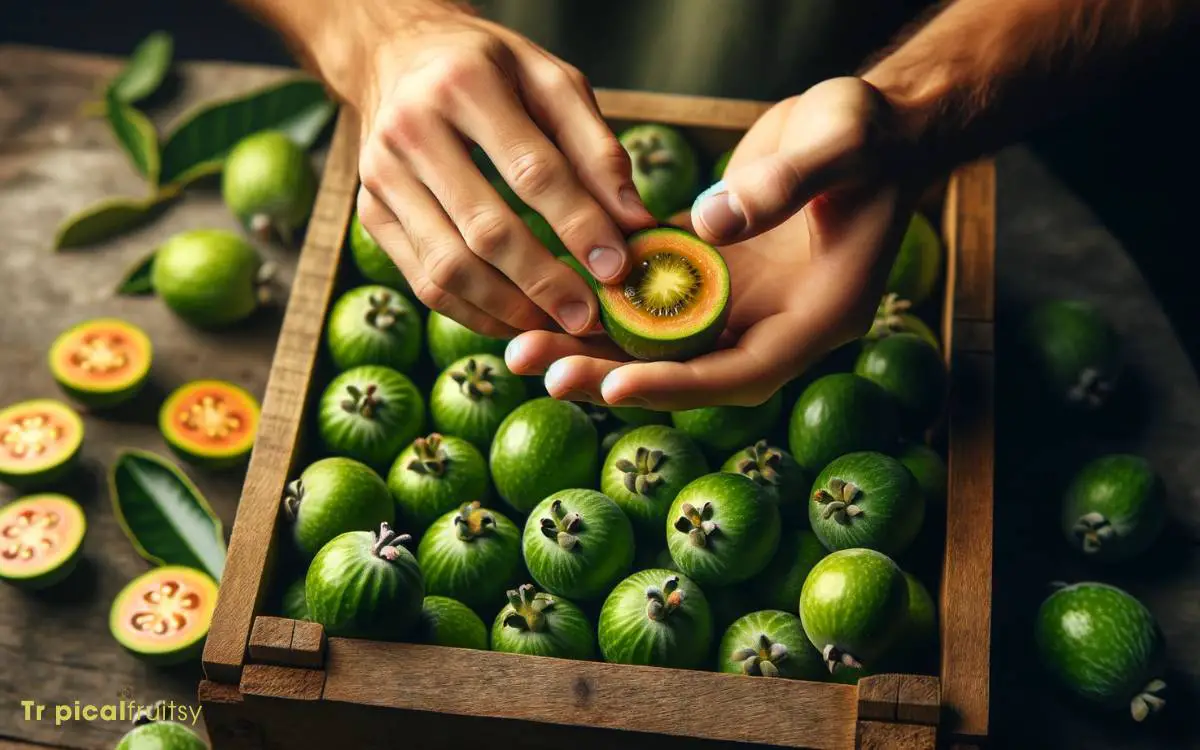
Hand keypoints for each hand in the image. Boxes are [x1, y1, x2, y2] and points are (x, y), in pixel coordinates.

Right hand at [348, 3, 655, 338]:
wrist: (398, 54)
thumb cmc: (493, 71)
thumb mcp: (552, 82)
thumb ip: (597, 149)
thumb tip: (634, 221)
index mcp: (465, 83)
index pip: (532, 170)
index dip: (579, 224)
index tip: (617, 267)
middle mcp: (411, 129)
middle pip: (485, 229)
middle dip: (545, 282)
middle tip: (590, 316)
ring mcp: (381, 176)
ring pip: (448, 268)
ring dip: (509, 309)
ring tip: (557, 324)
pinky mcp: (370, 213)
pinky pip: (424, 282)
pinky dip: (475, 313)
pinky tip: (516, 319)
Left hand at [505, 77, 920, 409]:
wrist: (868, 130)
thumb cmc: (868, 135)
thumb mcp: (841, 143)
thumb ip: (785, 183)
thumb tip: (712, 225)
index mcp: (815, 317)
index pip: (742, 372)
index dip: (680, 382)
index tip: (618, 382)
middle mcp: (769, 324)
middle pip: (683, 370)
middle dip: (611, 375)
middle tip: (538, 369)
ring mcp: (734, 302)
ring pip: (655, 341)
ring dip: (590, 344)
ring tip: (521, 345)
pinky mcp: (705, 272)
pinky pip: (646, 296)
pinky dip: (599, 298)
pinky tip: (545, 291)